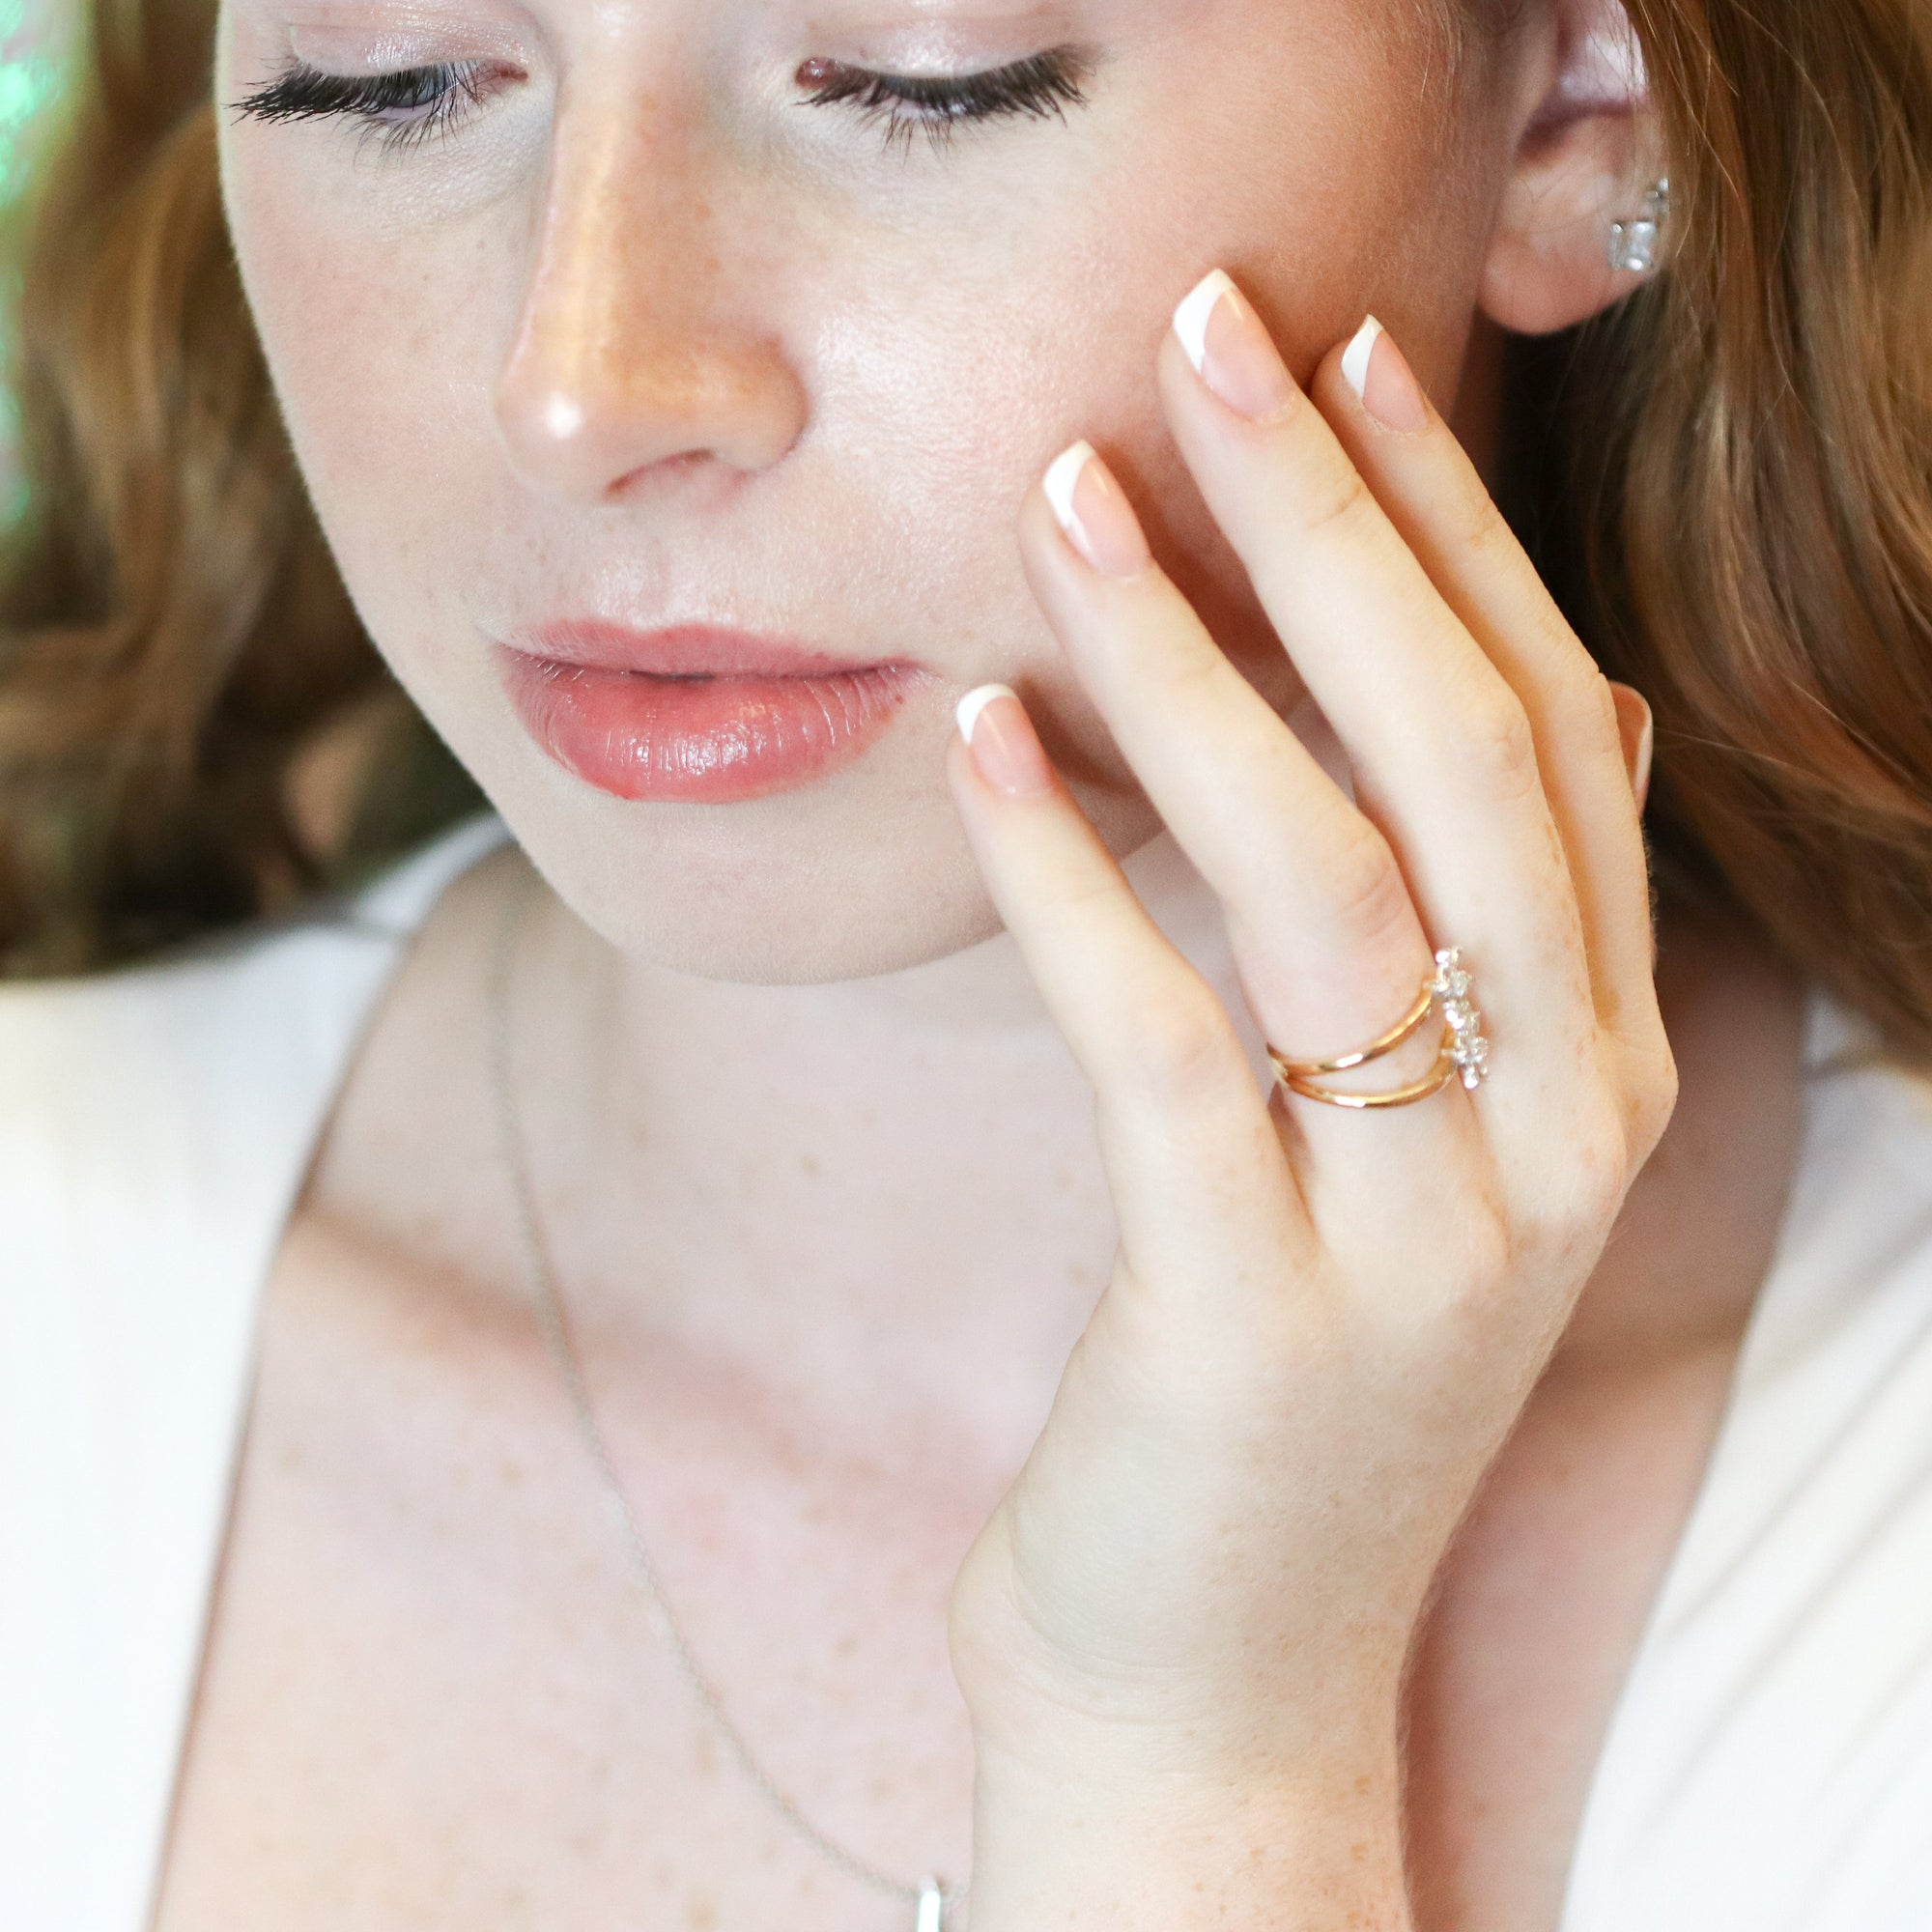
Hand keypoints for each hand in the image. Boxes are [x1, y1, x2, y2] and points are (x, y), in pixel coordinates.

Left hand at [942, 281, 1674, 1928]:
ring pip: (1333, 880)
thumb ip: (1511, 935)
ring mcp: (1422, 1231)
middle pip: (1469, 761)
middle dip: (1344, 528)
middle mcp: (1555, 1129)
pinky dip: (1069, 871)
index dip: (1453, 531)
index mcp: (1600, 1061)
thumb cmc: (1292, 1369)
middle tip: (1216, 340)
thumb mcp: (1433, 1146)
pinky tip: (981, 734)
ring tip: (1070, 500)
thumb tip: (1576, 701)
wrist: (1223, 1672)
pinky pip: (1160, 1043)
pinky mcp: (1252, 1315)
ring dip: (1199, 663)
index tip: (1345, 366)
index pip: (1551, 733)